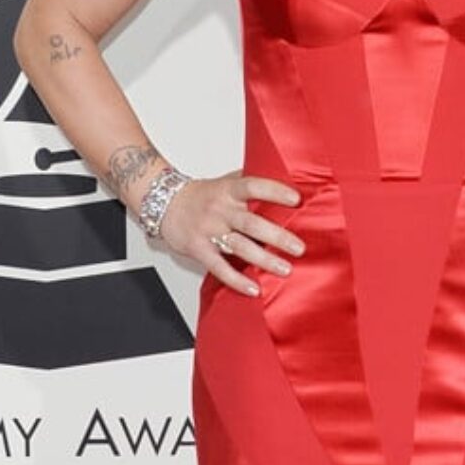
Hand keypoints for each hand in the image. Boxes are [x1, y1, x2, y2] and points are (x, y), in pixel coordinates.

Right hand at [157, 170, 304, 296]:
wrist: (166, 205)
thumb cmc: (203, 196)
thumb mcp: (225, 182)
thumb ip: (250, 181)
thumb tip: (286, 175)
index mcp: (228, 191)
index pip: (253, 186)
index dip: (274, 191)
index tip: (296, 199)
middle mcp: (220, 210)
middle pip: (251, 223)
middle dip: (277, 236)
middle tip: (298, 247)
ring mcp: (209, 231)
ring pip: (239, 247)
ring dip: (264, 260)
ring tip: (285, 269)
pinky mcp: (200, 250)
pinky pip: (219, 267)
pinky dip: (236, 280)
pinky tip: (253, 288)